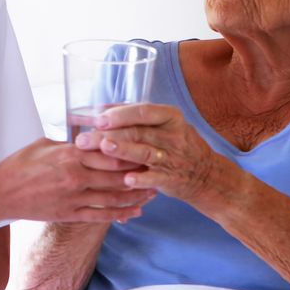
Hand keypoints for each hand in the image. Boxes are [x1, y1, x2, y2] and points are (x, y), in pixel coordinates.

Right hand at [0, 137, 156, 222]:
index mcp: (70, 154)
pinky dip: (119, 214)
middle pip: (117, 175)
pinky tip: (134, 212)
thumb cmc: (20, 165)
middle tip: (159, 170)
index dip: (131, 152)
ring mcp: (73, 197)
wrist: (1, 193)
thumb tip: (89, 139)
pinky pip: (100, 215)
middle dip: (140, 174)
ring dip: (136, 195)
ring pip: (113, 197)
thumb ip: (71, 144)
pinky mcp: (69, 214)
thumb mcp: (46, 144)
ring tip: (153, 192)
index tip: (146, 149)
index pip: (109, 153)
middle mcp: (75, 176)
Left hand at [75, 104, 224, 201]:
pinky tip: (126, 180)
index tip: (97, 119)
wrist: (205, 175)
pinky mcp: (172, 178)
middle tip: (84, 140)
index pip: (142, 111)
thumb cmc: (175, 145)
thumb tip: (100, 109)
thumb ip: (135, 117)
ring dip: (123, 150)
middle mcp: (172, 135)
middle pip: (137, 132)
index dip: (119, 114)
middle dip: (108, 135)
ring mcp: (173, 157)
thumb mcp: (164, 125)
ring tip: (104, 148)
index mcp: (169, 117)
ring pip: (145, 152)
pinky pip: (155, 178)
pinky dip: (141, 179)